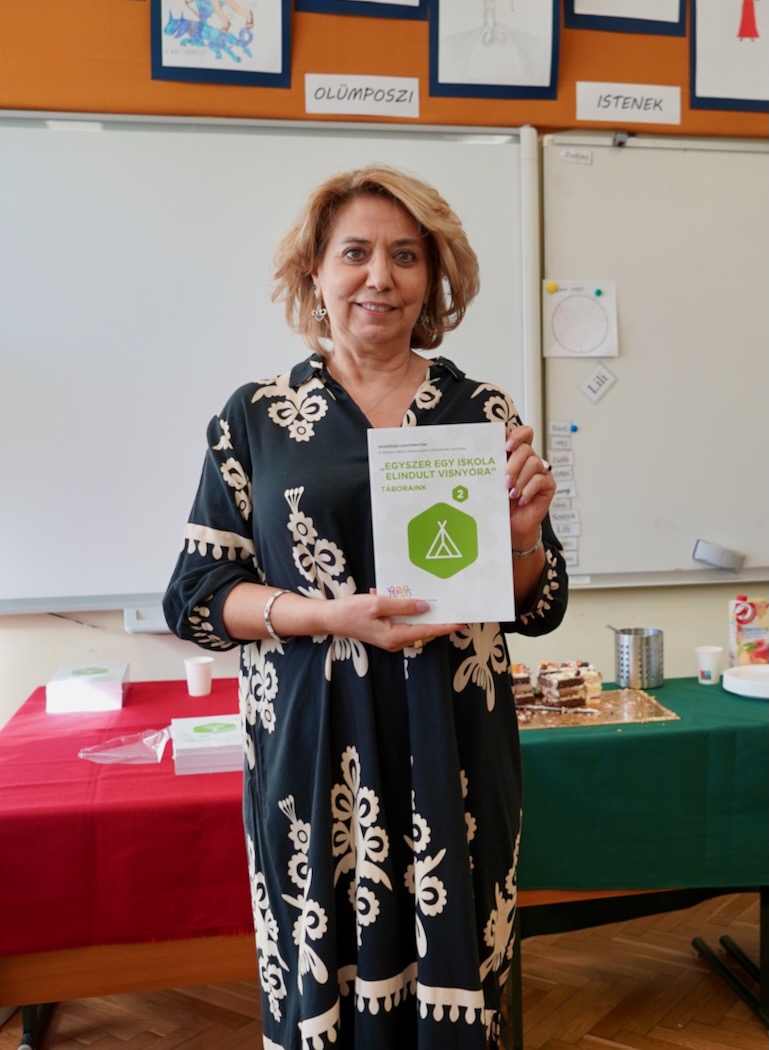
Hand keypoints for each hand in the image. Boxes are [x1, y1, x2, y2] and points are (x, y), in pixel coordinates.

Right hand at [326, 593, 463, 652]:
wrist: (330, 618)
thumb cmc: (350, 611)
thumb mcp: (377, 603)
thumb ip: (402, 605)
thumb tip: (425, 607)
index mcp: (394, 636)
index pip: (427, 631)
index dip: (445, 627)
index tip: (461, 622)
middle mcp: (395, 641)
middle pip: (424, 631)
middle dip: (439, 621)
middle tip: (454, 608)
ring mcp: (391, 639)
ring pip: (415, 628)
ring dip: (424, 616)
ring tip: (438, 603)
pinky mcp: (386, 633)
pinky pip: (405, 624)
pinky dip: (410, 614)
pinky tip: (407, 600)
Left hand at [504, 425, 555, 544]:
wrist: (511, 525)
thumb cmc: (502, 503)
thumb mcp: (493, 482)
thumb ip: (493, 466)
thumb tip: (483, 454)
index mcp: (516, 455)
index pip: (523, 434)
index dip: (517, 435)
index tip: (506, 445)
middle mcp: (530, 460)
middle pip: (526, 449)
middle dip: (514, 464)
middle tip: (505, 481)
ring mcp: (541, 472)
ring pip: (534, 463)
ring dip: (520, 479)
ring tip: (511, 494)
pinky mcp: (548, 485)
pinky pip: (541, 480)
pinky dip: (528, 490)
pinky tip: (521, 500)